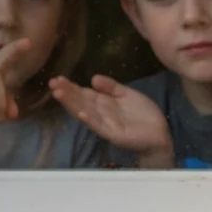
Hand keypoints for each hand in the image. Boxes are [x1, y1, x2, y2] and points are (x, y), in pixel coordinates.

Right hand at [50, 74, 172, 156]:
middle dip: (67, 93)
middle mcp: (101, 113)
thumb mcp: (127, 94)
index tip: (57, 79)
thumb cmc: (144, 115)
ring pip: (85, 112)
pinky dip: (90, 120)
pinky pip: (100, 127)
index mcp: (104, 103)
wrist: (159, 134)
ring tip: (59, 94)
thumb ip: (111, 87)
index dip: (71, 86)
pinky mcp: (114, 134)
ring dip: (72, 104)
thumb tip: (93, 77)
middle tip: (52, 83)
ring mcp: (106, 124)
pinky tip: (81, 114)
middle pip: (81, 101)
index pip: (84, 93)